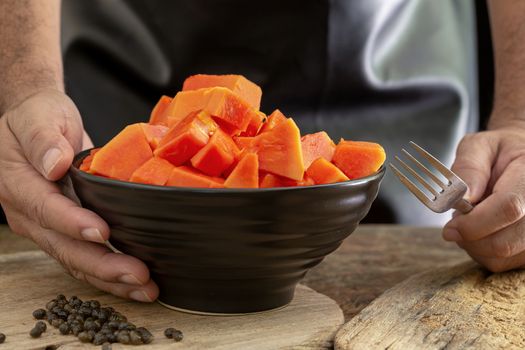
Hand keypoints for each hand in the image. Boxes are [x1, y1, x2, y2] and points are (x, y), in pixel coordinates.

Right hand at [0, 89, 158, 300]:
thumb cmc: (39, 116)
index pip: (45, 208)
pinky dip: (109, 274)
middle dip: (102, 264)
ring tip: (146, 289)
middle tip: (138, 274)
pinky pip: (84, 258)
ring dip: (110, 278)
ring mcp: (46, 227)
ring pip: (75, 261)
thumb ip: (44, 138)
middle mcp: (29, 213)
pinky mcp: (65, 231)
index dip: (72, 223)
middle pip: (63, 246)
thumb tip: (53, 163)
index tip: (101, 232)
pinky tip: (136, 283)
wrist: (39, 125)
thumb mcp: (39, 115)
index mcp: (17, 184)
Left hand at [442, 125, 524, 271]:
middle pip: (506, 241)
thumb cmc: (498, 153)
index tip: (449, 227)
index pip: (508, 208)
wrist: (521, 160)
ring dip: (475, 246)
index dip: (474, 223)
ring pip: (503, 258)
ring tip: (471, 223)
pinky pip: (504, 265)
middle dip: (470, 238)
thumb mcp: (479, 146)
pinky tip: (483, 233)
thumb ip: (469, 166)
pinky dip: (484, 253)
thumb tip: (463, 196)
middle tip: (455, 224)